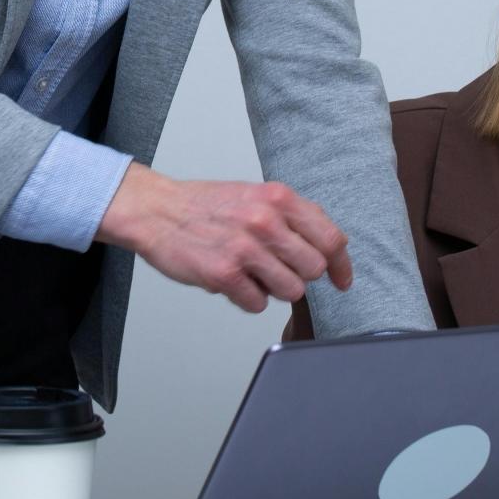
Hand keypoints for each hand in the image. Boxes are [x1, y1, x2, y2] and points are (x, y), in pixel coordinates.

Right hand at [95, 164, 351, 313]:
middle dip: (299, 275)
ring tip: (252, 274)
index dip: (340, 265)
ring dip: (274, 289)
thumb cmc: (205, 206)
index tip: (341, 280)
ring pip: (291, 291)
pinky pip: (258, 304)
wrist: (157, 211)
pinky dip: (248, 298)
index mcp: (278, 198)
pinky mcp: (224, 274)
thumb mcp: (255, 195)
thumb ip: (291, 216)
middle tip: (278, 269)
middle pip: (313, 269)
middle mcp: (265, 221)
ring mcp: (245, 249)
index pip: (330, 238)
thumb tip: (328, 245)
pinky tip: (233, 281)